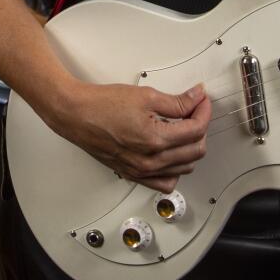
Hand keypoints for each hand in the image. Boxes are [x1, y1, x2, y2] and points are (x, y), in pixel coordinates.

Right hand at [44, 80, 209, 192]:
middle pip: (195, 151)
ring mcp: (142, 170)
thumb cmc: (101, 105)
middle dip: (200, 128)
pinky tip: (171, 154)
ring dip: (190, 148)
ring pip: (185, 168)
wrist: (76, 115)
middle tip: (194, 110)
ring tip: (183, 130)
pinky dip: (175, 170)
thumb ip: (176, 101)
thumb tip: (195, 98)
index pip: (196, 129)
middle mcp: (151, 160)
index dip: (203, 111)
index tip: (201, 101)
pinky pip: (165, 182)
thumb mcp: (145, 96)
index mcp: (155, 139)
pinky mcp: (134, 174)